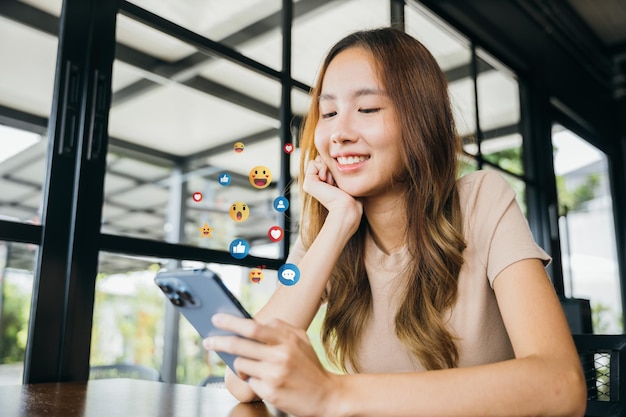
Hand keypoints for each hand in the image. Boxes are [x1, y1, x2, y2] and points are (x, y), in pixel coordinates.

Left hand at [204, 314, 340, 416]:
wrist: (326, 395)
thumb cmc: (310, 366)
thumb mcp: (301, 340)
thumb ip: (280, 328)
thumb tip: (253, 322)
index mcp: (287, 338)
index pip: (252, 327)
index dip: (231, 323)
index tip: (217, 320)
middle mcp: (280, 355)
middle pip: (240, 345)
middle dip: (219, 341)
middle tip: (208, 341)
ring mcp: (274, 374)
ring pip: (241, 365)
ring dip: (239, 366)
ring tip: (251, 368)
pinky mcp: (270, 391)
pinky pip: (249, 382)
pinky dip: (252, 381)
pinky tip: (265, 381)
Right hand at [302, 157, 361, 228]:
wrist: (347, 206)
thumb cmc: (351, 195)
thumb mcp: (345, 177)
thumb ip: (337, 167)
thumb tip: (335, 154)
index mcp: (323, 182)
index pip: (327, 161)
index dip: (335, 165)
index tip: (340, 180)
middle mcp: (315, 182)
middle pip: (322, 159)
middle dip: (332, 166)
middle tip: (335, 183)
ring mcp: (310, 183)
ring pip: (318, 160)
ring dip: (329, 169)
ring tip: (332, 183)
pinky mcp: (308, 183)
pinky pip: (313, 163)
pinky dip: (323, 169)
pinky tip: (327, 182)